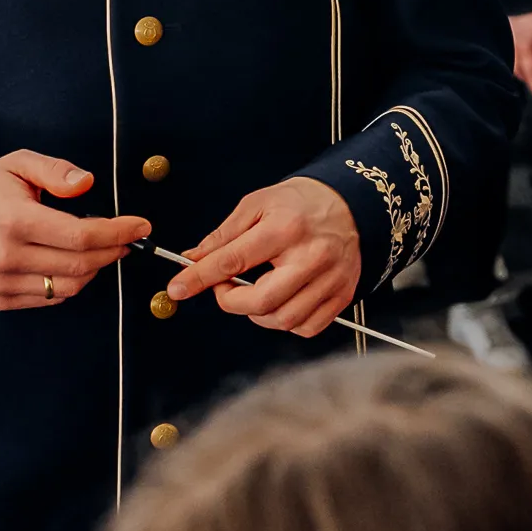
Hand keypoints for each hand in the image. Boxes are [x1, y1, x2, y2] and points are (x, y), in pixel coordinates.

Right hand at [0, 152, 148, 312]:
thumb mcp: (17, 165)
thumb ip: (55, 170)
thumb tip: (87, 183)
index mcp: (15, 220)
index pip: (80, 235)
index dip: (117, 232)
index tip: (141, 225)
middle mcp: (8, 256)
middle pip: (80, 264)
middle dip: (113, 251)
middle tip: (127, 238)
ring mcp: (3, 283)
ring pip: (70, 286)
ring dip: (95, 269)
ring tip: (102, 249)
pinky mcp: (0, 300)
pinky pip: (51, 297)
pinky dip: (72, 282)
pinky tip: (74, 263)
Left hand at [169, 177, 360, 336]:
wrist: (351, 203)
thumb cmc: (301, 203)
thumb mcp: (256, 204)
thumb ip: (223, 236)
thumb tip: (193, 259)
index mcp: (286, 229)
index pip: (234, 261)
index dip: (200, 278)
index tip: (180, 287)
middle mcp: (311, 257)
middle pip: (261, 302)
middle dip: (230, 302)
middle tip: (224, 288)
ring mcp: (331, 279)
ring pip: (283, 320)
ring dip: (257, 314)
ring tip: (254, 291)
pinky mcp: (342, 295)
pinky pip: (307, 327)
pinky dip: (286, 322)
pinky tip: (281, 300)